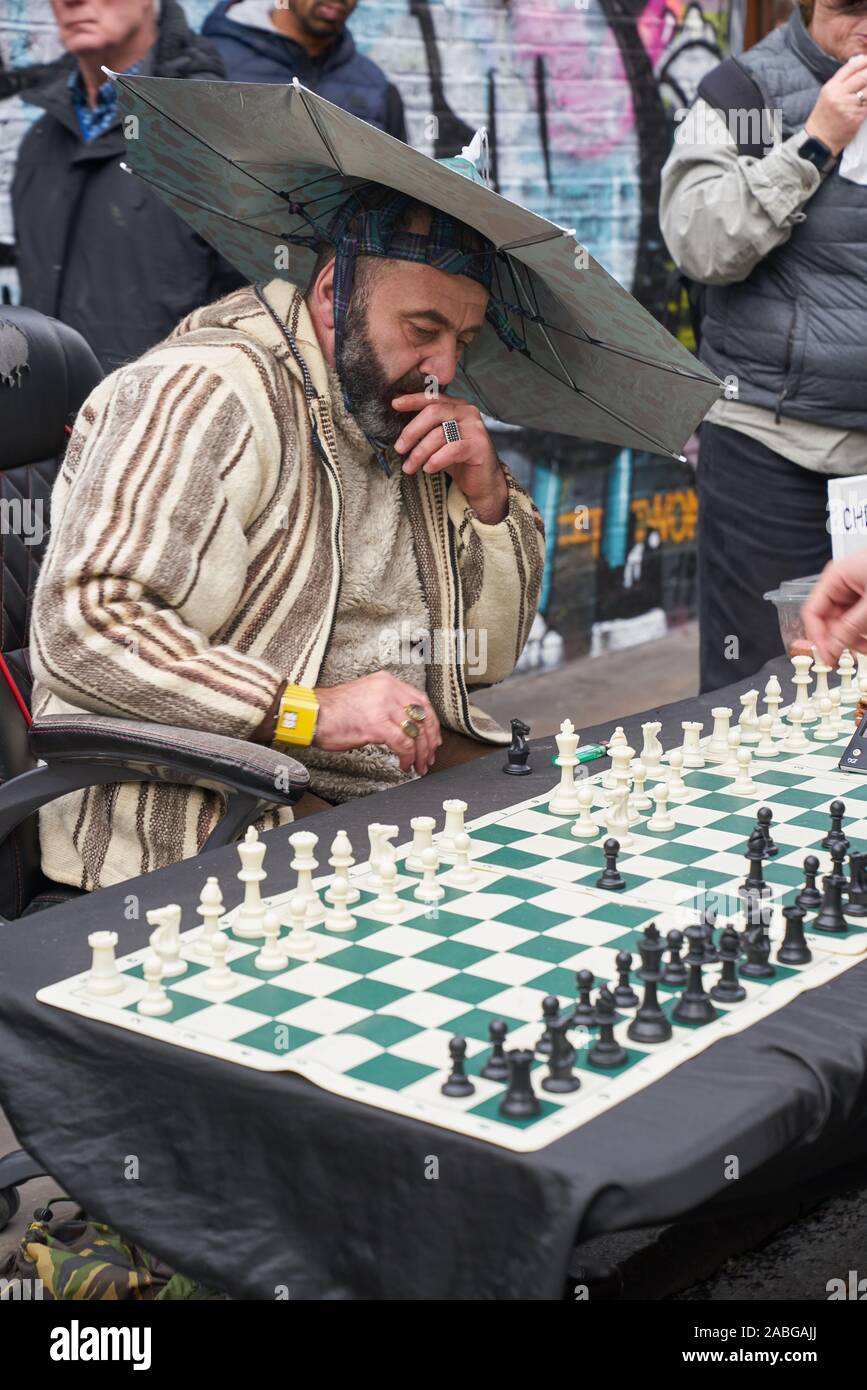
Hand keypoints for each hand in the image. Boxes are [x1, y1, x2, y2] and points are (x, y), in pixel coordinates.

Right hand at [313, 672, 441, 775]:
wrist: (311, 715)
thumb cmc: (333, 711)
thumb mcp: (367, 698)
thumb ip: (387, 705)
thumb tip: (405, 725)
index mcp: (387, 682)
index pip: (421, 701)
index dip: (431, 723)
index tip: (432, 738)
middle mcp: (388, 690)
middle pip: (423, 717)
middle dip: (430, 741)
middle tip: (429, 756)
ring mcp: (382, 706)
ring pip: (416, 732)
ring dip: (421, 753)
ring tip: (418, 765)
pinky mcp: (376, 724)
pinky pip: (403, 744)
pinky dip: (408, 757)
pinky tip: (404, 765)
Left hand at [392, 392, 508, 523]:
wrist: (482, 482)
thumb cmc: (458, 460)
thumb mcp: (438, 440)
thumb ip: (424, 428)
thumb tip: (397, 416)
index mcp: (457, 406)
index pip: (432, 398)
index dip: (413, 400)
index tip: (395, 404)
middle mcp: (468, 412)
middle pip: (434, 412)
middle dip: (412, 430)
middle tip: (399, 448)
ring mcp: (475, 428)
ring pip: (440, 434)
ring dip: (420, 452)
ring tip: (410, 467)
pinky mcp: (479, 446)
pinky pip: (452, 450)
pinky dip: (436, 460)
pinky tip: (428, 468)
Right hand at [801, 554, 866, 663]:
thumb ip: (850, 627)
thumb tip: (833, 646)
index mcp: (836, 577)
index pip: (812, 612)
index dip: (818, 637)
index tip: (829, 655)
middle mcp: (843, 583)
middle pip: (830, 620)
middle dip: (843, 639)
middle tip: (855, 654)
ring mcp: (856, 590)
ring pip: (845, 623)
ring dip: (857, 639)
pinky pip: (859, 619)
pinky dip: (864, 631)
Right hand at [805, 54, 866, 154]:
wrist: (819, 140)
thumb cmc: (824, 118)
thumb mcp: (827, 95)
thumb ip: (841, 82)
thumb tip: (858, 68)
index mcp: (831, 87)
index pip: (850, 68)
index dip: (864, 62)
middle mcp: (838, 95)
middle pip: (862, 77)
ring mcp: (847, 106)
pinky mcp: (855, 117)